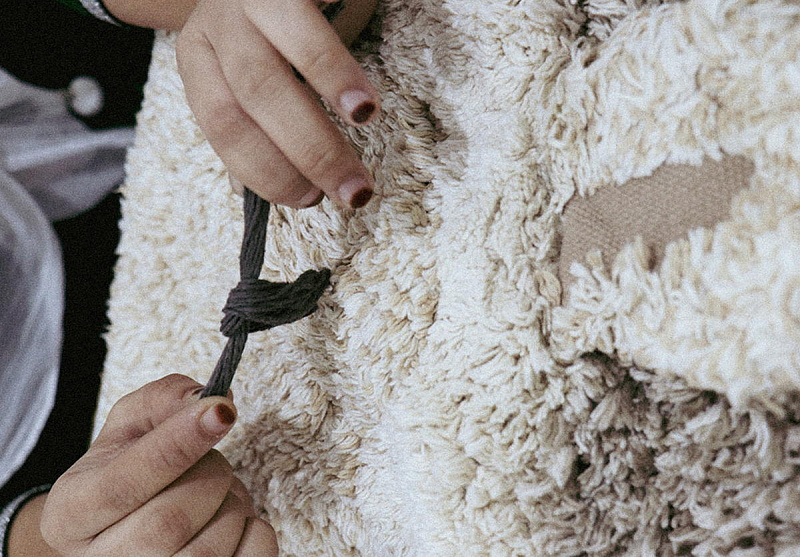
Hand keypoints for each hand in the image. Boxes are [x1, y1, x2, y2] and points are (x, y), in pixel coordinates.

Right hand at [39, 374, 276, 555]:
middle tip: (213, 463)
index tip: (220, 410)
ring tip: (220, 496)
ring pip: (206, 553)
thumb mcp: (130, 427)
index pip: (124, 484)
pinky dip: (256, 533)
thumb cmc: (132, 473)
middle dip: (210, 477)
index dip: (178, 444)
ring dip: (232, 507)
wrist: (128, 532)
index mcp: (72, 513)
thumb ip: (161, 401)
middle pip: (170, 522)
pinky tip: (234, 521)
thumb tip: (206, 398)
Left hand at [175, 0, 380, 208]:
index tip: (310, 200)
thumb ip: (255, 119)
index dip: (265, 170)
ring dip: (319, 124)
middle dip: (304, 155)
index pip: (222, 124)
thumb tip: (261, 188)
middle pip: (251, 99)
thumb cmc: (285, 19)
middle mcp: (218, 23)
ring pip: (270, 71)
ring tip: (357, 164)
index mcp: (202, 55)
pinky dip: (336, 73)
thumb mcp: (261, 64)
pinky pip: (307, 28)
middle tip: (350, 193)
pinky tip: (362, 105)